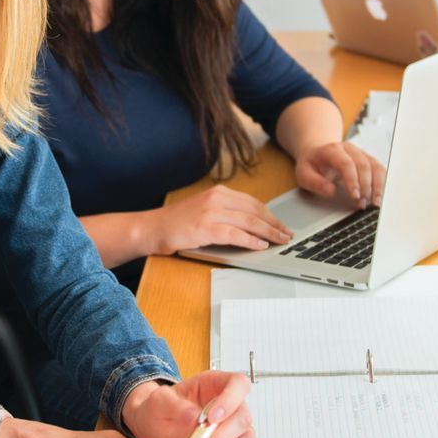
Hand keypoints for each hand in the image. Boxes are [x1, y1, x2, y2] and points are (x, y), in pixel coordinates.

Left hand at [122, 372, 273, 437]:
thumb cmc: (159, 411)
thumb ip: (172, 404)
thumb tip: (194, 417)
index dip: (231, 399)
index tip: (212, 418)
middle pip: (243, 418)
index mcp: (214, 385)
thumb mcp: (156, 402)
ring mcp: (236, 428)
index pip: (238, 384)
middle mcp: (231, 405)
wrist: (155, 429)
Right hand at [146, 187, 292, 253]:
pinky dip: (250, 240)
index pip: (252, 203)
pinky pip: (235, 234)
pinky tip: (260, 246)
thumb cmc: (175, 223)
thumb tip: (250, 224)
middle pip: (255, 211)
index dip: (270, 215)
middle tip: (286, 235)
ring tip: (279, 241)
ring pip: (248, 222)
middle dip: (274, 224)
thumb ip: (224, 212)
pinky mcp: (205, 228)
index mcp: (218, 192)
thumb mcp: (203, 210)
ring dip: (268, 233)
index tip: (281, 225)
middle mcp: (216, 198)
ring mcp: (210, 212)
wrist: (151, 228)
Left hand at [293, 141, 384, 207]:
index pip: (346, 164)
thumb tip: (330, 191)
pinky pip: (379, 169)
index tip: (355, 196)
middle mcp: (348, 149)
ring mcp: (360, 153)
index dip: (353, 180)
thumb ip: (314, 182)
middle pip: (363, 165)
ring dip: (377, 186)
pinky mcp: (367, 159)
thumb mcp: (303, 174)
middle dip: (365, 187)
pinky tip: (379, 195)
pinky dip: (381, 183)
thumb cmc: (311, 164)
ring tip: (374, 203)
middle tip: (362, 204)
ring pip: (375, 166)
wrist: (317, 152)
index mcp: (331, 150)